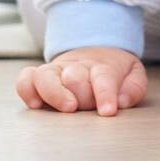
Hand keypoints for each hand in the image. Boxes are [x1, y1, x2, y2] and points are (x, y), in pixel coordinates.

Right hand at [15, 46, 147, 114]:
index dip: (106, 94)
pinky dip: (27, 90)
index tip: (108, 111)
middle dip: (82, 94)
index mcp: (102, 66)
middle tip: (89, 107)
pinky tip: (36, 104)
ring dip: (55, 92)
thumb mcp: (133, 74)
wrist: (95, 49)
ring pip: (46, 75)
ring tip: (67, 108)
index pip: (104, 76)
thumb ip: (133, 88)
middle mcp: (76, 67)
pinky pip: (26, 79)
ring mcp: (57, 71)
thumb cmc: (113, 70)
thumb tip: (121, 101)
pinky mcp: (40, 78)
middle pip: (75, 77)